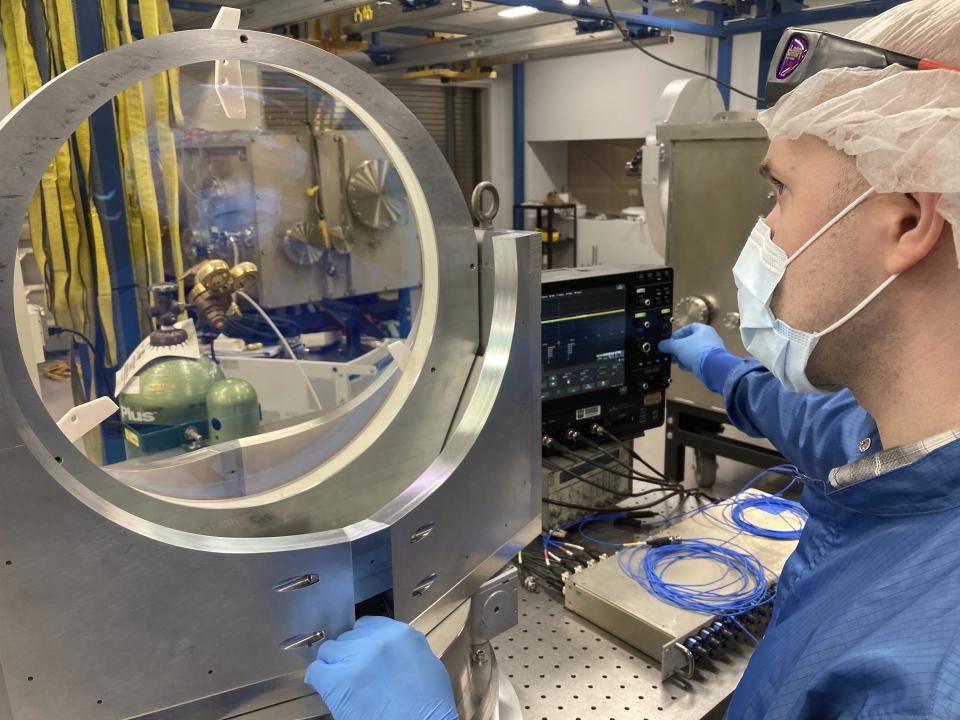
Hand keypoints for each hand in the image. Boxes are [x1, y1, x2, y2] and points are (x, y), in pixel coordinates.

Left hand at [304, 615, 457, 719]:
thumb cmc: (428, 707)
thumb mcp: (428, 665)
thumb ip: (405, 648)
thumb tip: (390, 650)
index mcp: (400, 634)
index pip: (367, 625)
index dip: (362, 641)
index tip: (361, 652)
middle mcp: (377, 640)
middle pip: (348, 638)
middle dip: (349, 654)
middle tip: (355, 674)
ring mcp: (356, 658)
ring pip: (329, 651)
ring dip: (333, 665)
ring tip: (341, 682)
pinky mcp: (339, 680)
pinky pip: (317, 670)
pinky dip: (318, 679)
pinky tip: (326, 687)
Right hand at [658, 323, 725, 377]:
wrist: (713, 367)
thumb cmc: (696, 350)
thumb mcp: (678, 346)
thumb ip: (668, 345)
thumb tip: (661, 345)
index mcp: (703, 329)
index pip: (689, 327)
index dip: (679, 333)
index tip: (671, 339)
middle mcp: (710, 338)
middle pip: (692, 340)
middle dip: (679, 347)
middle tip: (671, 352)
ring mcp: (712, 350)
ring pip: (695, 351)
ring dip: (684, 355)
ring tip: (675, 360)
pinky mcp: (713, 361)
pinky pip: (699, 360)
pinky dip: (691, 362)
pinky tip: (683, 366)